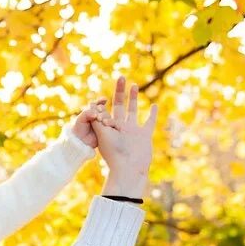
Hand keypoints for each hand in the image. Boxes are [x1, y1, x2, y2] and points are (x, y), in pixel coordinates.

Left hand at [70, 98, 107, 148]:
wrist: (79, 142)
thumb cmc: (78, 129)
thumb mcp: (80, 119)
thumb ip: (87, 114)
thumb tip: (96, 114)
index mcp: (91, 111)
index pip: (97, 104)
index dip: (101, 101)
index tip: (105, 99)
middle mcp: (98, 116)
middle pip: (103, 110)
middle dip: (102, 110)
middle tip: (98, 114)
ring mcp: (103, 123)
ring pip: (108, 117)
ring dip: (106, 117)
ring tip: (100, 120)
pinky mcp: (106, 130)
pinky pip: (111, 125)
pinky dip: (111, 123)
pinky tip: (108, 124)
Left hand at [96, 76, 157, 198]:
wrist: (128, 168)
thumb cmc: (113, 153)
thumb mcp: (102, 134)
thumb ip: (97, 119)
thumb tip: (90, 104)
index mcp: (108, 128)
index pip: (104, 111)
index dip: (101, 103)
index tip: (101, 94)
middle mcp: (120, 127)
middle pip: (119, 105)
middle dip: (119, 91)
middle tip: (120, 77)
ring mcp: (133, 131)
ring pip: (133, 110)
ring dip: (133, 98)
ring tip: (133, 85)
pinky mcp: (145, 135)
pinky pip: (149, 122)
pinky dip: (152, 114)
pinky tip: (154, 105)